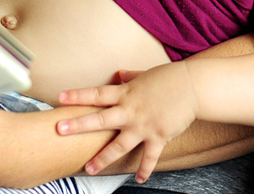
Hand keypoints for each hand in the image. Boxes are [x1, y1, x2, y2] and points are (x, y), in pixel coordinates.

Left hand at [56, 63, 198, 182]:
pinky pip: (149, 156)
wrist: (193, 86)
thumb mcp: (145, 74)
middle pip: (100, 119)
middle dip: (79, 124)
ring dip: (103, 158)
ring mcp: (143, 125)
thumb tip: (118, 73)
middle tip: (60, 129)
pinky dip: (144, 169)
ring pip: (119, 145)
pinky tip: (139, 179)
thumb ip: (130, 76)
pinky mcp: (158, 136)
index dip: (78, 95)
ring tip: (89, 169)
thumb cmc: (169, 77)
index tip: (60, 97)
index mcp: (126, 93)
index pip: (97, 94)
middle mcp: (131, 110)